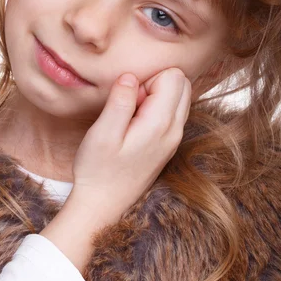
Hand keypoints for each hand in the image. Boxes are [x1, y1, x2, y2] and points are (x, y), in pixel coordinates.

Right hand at [70, 68, 191, 226]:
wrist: (103, 205)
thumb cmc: (98, 170)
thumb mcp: (103, 133)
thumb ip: (120, 101)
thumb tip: (131, 75)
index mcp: (161, 124)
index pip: (173, 75)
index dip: (147, 78)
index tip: (128, 98)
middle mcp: (175, 130)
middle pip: (182, 82)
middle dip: (155, 83)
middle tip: (130, 104)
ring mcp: (174, 138)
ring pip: (180, 96)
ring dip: (156, 95)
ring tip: (131, 116)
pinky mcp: (168, 144)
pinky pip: (173, 111)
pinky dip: (157, 109)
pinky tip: (135, 125)